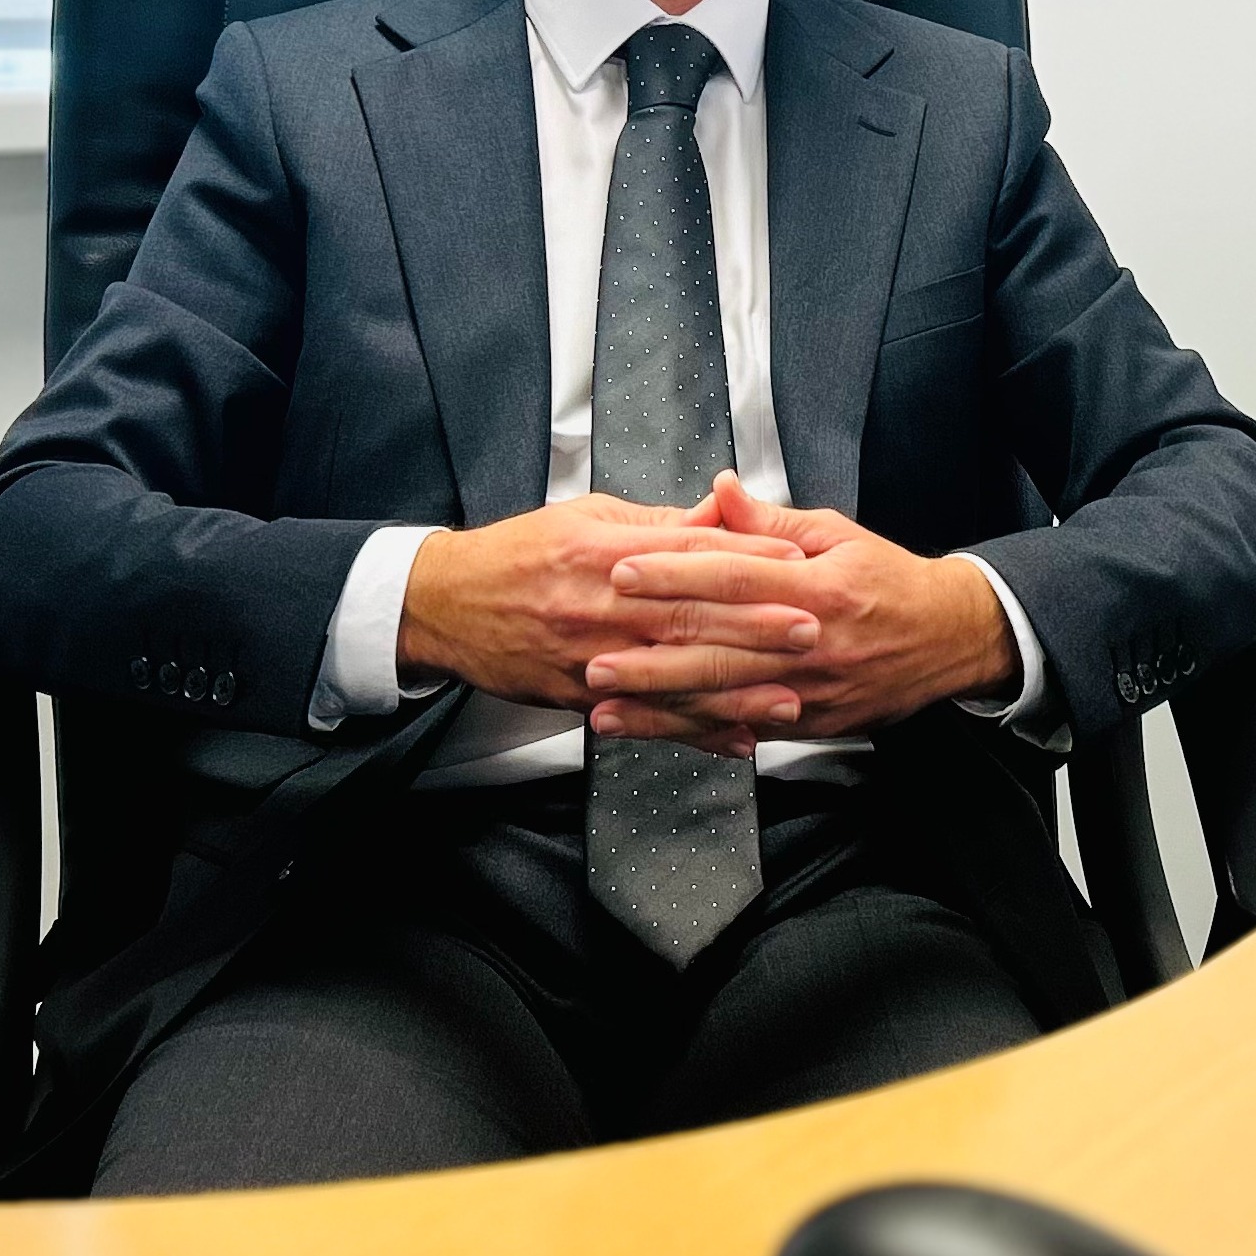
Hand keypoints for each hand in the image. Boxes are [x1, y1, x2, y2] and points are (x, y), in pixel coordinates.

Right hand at [396, 493, 817, 757]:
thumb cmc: (518, 555)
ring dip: (734, 690)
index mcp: (605, 551)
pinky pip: (647, 716)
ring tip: (787, 697)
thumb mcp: (585, 517)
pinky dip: (692, 732)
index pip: (687, 553)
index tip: (795, 560)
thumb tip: (718, 516)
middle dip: (755, 625)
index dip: (744, 557)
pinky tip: (733, 739)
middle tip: (811, 629)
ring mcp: (591, 656)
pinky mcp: (581, 696)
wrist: (445, 604)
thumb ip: (656, 523)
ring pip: (673, 676)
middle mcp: (601, 605)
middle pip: (689, 616)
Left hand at [584, 473, 1016, 741]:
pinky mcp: (809, 723)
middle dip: (650, 652)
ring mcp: (810, 690)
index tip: (623, 570)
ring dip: (659, 705)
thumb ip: (771, 521)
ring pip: (724, 699)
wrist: (948, 639)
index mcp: (818, 587)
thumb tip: (719, 491)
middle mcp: (812, 642)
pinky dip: (696, 733)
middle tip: (592, 651)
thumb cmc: (889, 582)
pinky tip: (655, 731)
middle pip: (719, 647)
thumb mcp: (838, 535)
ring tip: (605, 704)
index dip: (674, 573)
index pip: (733, 577)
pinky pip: (744, 728)